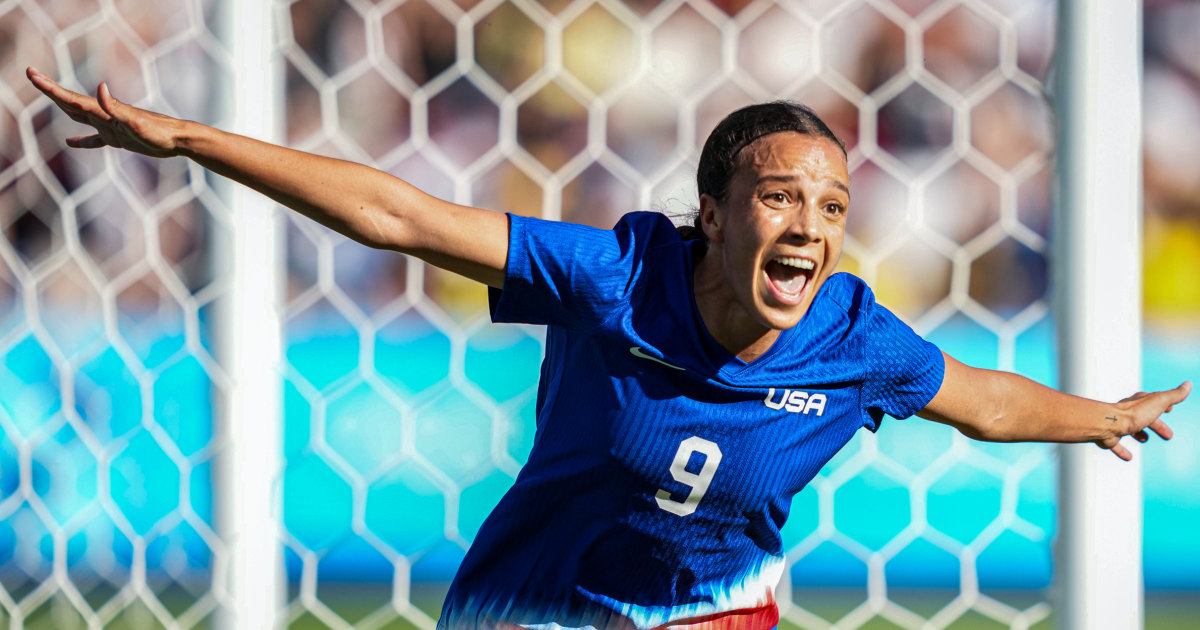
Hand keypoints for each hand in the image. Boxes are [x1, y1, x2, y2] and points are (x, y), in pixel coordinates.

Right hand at [26, 67, 184, 157]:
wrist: (178, 139)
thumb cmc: (159, 131)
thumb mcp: (136, 122)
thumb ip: (115, 107)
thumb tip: (100, 86)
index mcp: (104, 111)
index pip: (71, 99)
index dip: (50, 88)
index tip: (32, 75)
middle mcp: (104, 115)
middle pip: (71, 102)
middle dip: (51, 90)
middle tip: (32, 75)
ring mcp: (111, 126)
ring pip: (80, 116)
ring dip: (63, 107)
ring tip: (48, 96)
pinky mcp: (119, 139)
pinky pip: (95, 139)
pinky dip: (82, 140)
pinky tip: (71, 143)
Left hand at [1098, 381, 1190, 459]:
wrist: (1108, 424)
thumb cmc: (1133, 414)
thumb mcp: (1159, 402)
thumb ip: (1173, 395)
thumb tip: (1188, 385)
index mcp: (1140, 402)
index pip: (1154, 402)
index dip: (1163, 405)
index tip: (1169, 409)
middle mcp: (1128, 412)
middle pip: (1145, 418)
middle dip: (1157, 425)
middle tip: (1168, 435)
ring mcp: (1118, 424)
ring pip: (1130, 429)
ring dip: (1139, 434)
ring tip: (1145, 439)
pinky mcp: (1110, 437)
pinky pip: (1116, 444)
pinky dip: (1122, 450)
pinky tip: (1128, 457)